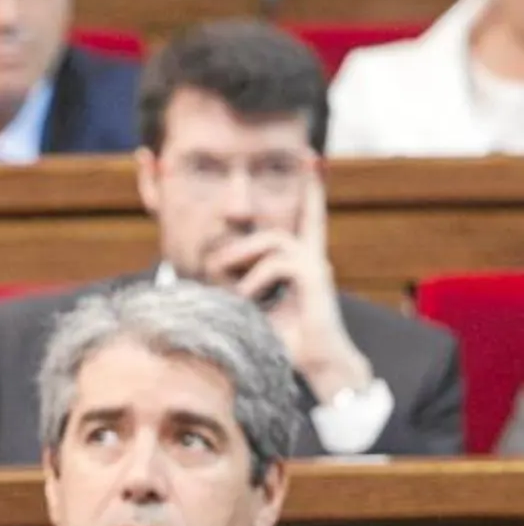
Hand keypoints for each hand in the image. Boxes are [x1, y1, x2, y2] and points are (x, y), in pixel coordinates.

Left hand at [204, 175, 371, 401]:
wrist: (316, 364)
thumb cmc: (284, 339)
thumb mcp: (254, 307)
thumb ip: (238, 284)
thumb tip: (209, 271)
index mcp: (300, 264)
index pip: (305, 221)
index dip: (309, 194)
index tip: (311, 161)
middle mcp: (312, 260)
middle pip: (272, 232)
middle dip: (240, 246)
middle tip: (213, 267)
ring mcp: (315, 267)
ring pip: (273, 241)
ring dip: (242, 257)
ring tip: (226, 281)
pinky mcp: (315, 278)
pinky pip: (278, 264)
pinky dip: (255, 280)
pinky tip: (248, 300)